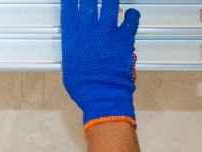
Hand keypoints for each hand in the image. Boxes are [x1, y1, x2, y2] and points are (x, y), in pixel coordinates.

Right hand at [60, 0, 139, 127]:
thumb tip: (77, 51)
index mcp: (72, 37)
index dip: (70, 0)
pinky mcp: (124, 37)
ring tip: (109, 0)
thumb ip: (73, 52)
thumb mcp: (69, 66)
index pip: (69, 8)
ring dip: (110, 0)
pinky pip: (131, 19)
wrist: (102, 93)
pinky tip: (131, 12)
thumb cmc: (83, 86)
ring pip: (110, 4)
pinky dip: (132, 15)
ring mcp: (108, 31)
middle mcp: (89, 29)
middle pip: (89, 1)